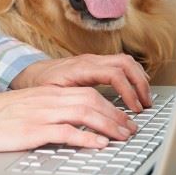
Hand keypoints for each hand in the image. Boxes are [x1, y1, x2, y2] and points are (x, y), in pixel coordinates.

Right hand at [0, 86, 137, 151]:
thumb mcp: (26, 108)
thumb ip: (48, 111)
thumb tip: (71, 124)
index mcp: (47, 93)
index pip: (87, 93)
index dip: (109, 106)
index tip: (122, 118)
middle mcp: (48, 99)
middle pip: (91, 101)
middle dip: (116, 115)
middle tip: (130, 129)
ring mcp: (41, 113)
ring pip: (84, 113)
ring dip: (108, 125)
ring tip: (122, 137)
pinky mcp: (32, 130)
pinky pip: (65, 131)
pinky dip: (85, 138)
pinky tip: (98, 144)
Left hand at [10, 54, 151, 111]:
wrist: (30, 72)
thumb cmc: (39, 84)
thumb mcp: (51, 95)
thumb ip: (70, 101)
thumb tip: (88, 114)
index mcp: (81, 68)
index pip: (114, 74)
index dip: (128, 91)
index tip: (134, 109)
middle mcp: (90, 60)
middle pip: (125, 63)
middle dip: (140, 84)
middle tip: (146, 105)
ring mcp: (94, 60)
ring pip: (126, 61)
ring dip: (139, 78)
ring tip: (144, 99)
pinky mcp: (96, 63)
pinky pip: (120, 63)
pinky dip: (132, 75)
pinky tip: (136, 89)